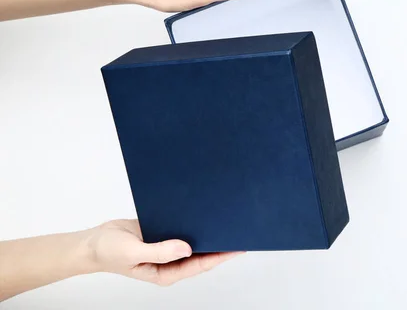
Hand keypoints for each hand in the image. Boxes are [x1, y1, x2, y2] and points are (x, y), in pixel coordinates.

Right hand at [86, 219, 242, 285]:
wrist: (93, 241)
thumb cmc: (109, 252)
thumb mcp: (133, 253)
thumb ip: (159, 252)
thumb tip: (186, 248)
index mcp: (167, 272)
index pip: (199, 264)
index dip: (219, 256)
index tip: (236, 246)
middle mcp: (171, 261)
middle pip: (201, 252)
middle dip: (218, 242)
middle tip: (236, 227)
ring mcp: (168, 246)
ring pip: (194, 239)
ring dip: (207, 230)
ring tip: (225, 217)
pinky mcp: (164, 233)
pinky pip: (183, 227)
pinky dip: (193, 220)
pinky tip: (202, 209)